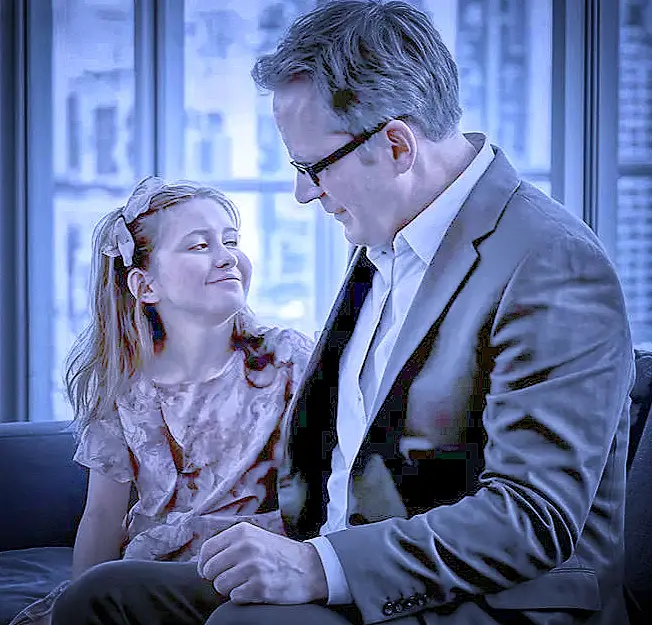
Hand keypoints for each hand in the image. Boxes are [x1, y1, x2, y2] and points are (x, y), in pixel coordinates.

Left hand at [197, 522, 327, 604]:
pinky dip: (243, 596)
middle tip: (233, 577)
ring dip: (231, 588)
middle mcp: (245, 547)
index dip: (204, 563)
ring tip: (247, 581)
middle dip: (218, 577)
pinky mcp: (259, 587)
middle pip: (210, 570)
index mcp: (242, 532)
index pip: (207, 549)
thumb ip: (232, 543)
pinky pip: (235, 597)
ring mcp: (252, 567)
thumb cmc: (281, 554)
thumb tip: (204, 559)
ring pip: (220, 585)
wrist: (311, 567)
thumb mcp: (256, 537)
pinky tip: (256, 589)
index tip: (207, 571)